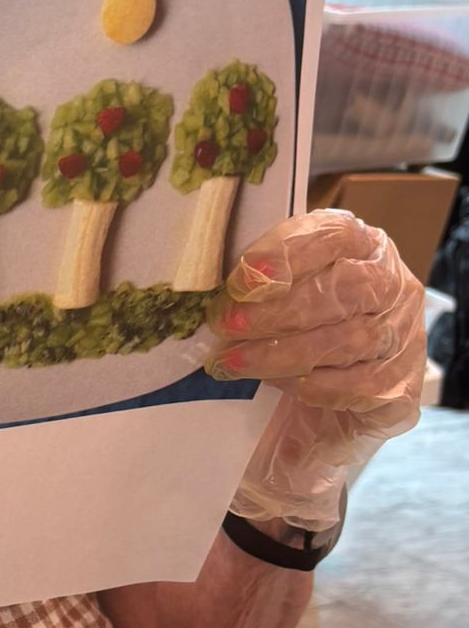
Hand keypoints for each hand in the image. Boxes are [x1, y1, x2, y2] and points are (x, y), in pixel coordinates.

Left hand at [205, 209, 426, 531]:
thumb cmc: (309, 328)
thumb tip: (223, 297)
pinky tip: (282, 384)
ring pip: (349, 339)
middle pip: (345, 288)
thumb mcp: (289, 294)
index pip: (335, 234)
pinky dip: (314, 385)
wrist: (349, 392)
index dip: (286, 253)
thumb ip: (264, 287)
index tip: (241, 281)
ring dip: (282, 354)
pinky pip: (359, 386)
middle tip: (227, 326)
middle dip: (277, 311)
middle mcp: (393, 286)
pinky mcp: (405, 386)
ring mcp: (403, 336)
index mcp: (365, 248)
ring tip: (235, 362)